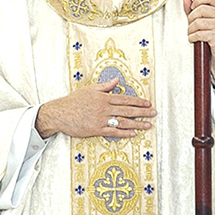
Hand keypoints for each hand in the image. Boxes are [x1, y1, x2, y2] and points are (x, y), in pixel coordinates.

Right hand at [35, 79, 155, 138]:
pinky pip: (113, 132)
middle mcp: (104, 108)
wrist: (60, 113)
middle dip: (142, 112)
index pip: (125, 99)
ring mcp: (101, 120)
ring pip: (123, 122)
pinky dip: (124, 133)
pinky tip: (133, 134)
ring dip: (137, 124)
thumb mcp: (89, 89)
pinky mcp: (96, 130)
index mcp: (104, 97)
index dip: (138, 101)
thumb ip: (105, 86)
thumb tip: (116, 80)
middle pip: (127, 110)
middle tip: (153, 113)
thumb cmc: (74, 101)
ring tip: (148, 125)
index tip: (148, 103)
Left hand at [183, 0, 214, 84]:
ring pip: (198, 22)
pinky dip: (192, 37)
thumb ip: (193, 9)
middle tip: (190, 25)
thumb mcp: (201, 21)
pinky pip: (199, 34)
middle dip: (191, 18)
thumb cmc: (210, 36)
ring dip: (190, 30)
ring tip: (191, 34)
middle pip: (201, 9)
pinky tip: (193, 39)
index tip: (193, 7)